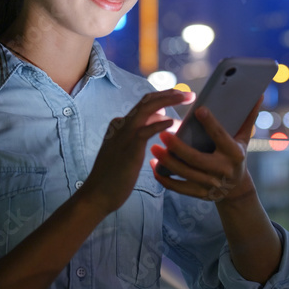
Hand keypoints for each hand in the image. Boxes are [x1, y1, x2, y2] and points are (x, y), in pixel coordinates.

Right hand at [81, 89, 193, 214]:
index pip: (145, 104)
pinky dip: (160, 124)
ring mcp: (124, 134)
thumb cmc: (115, 176)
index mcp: (121, 124)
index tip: (180, 96)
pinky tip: (173, 123)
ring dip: (168, 101)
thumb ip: (141, 135)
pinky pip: (146, 130)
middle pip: (147, 101)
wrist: (98, 194)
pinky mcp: (129, 147)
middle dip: (169, 94)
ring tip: (186, 99)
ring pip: (147, 109)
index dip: (163, 97)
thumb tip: (160, 122)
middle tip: (189, 95)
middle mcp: (122, 124)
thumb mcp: (128, 150)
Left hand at [149, 95, 263, 204]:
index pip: (221, 136)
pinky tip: (154, 167)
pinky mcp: (199, 194)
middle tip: (162, 133)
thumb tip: (258, 95)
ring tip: (154, 148)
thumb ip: (248, 118)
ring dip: (167, 162)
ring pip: (185, 173)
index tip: (198, 110)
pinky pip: (178, 188)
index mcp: (234, 153)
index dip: (211, 124)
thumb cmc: (236, 155)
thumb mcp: (244, 139)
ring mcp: (210, 184)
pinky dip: (164, 179)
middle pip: (196, 158)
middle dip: (178, 147)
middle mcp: (223, 170)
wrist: (236, 189)